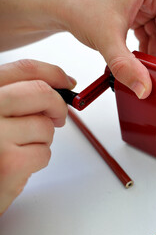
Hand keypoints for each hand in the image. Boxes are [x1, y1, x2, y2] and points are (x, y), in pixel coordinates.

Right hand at [0, 60, 75, 214]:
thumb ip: (17, 96)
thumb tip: (60, 84)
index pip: (23, 69)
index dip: (53, 73)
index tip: (66, 80)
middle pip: (42, 92)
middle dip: (58, 106)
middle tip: (58, 117)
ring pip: (46, 126)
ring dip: (43, 139)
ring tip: (21, 148)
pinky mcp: (10, 163)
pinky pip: (44, 152)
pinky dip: (38, 159)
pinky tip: (18, 165)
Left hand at [54, 0, 155, 98]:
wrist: (60, 8)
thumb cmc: (78, 5)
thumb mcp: (107, 37)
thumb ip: (125, 66)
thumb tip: (143, 87)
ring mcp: (143, 6)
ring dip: (155, 55)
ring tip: (149, 70)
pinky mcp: (135, 15)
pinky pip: (149, 35)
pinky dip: (146, 51)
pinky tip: (140, 62)